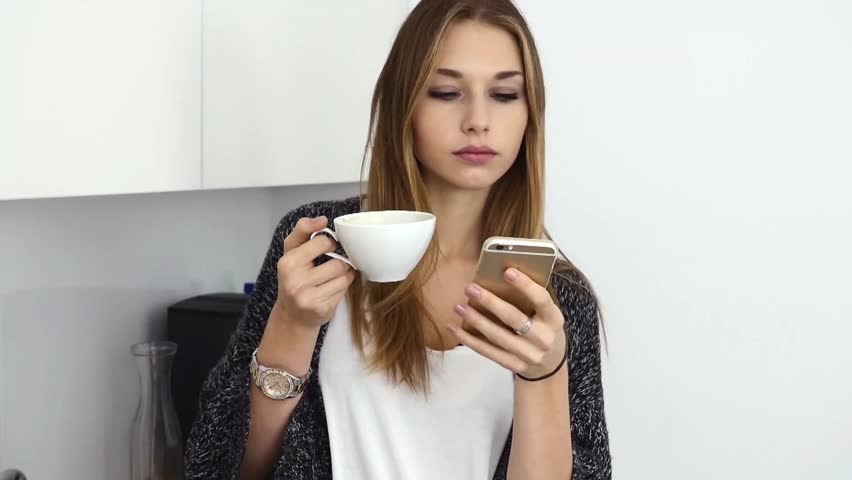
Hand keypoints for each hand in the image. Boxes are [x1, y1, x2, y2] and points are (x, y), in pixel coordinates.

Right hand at [274, 216, 356, 330]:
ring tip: (335, 276)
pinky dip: (343, 288)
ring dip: (345, 275)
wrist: (292, 314)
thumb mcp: (292, 251)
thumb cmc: (294, 277)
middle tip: (334, 264)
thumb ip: (303, 230)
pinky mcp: (321, 310)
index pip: (322, 243)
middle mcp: (295, 281)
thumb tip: (322, 219)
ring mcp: (308, 298)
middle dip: (340, 262)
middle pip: (337, 263)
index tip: (328, 247)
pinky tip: (333, 288)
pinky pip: (344, 291)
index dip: (330, 244)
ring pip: (344, 277)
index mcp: (288, 263)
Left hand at [449, 267, 566, 378]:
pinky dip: (469, 340)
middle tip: (471, 288)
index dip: (525, 285)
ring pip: (497, 336)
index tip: (507, 271)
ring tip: (459, 306)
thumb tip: (500, 273)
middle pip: (514, 318)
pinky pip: (488, 352)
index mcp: (554, 319)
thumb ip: (531, 299)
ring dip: (475, 320)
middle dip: (490, 302)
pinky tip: (454, 328)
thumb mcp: (547, 314)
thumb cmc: (544, 329)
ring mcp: (528, 355)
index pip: (541, 299)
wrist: (550, 364)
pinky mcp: (514, 365)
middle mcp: (543, 338)